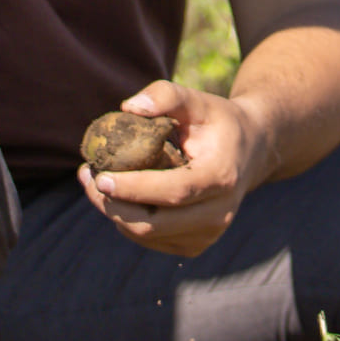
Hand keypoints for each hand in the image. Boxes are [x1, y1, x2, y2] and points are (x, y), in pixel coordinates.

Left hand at [81, 81, 270, 259]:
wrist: (250, 151)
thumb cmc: (217, 122)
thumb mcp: (198, 100)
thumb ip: (166, 95)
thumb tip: (129, 107)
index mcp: (220, 177)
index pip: (173, 192)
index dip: (134, 188)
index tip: (101, 176)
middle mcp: (219, 214)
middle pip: (154, 223)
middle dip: (113, 205)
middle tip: (89, 177)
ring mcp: (209, 234)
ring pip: (148, 236)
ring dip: (114, 213)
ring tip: (94, 182)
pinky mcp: (196, 245)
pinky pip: (151, 240)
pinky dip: (127, 221)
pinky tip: (117, 196)